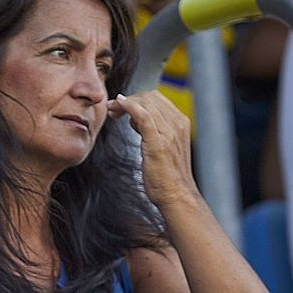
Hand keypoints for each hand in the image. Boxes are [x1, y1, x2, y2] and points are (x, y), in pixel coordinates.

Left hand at [106, 90, 193, 208]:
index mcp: (180, 122)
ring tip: (112, 112)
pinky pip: (143, 115)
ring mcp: (170, 132)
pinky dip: (130, 106)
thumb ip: (151, 130)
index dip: (135, 98)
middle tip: (112, 109)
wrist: (176, 195)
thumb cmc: (166, 176)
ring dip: (124, 103)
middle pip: (150, 97)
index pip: (156, 98)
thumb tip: (135, 118)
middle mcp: (178, 123)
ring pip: (146, 103)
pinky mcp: (158, 142)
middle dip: (128, 99)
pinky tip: (120, 106)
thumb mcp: (160, 146)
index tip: (119, 107)